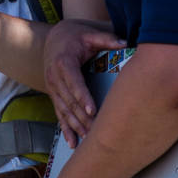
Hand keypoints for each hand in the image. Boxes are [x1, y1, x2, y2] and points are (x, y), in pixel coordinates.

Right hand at [43, 19, 125, 143]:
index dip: (82, 97)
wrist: (55, 38)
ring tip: (88, 138)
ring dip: (75, 126)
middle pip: (69, 101)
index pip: (74, 82)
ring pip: (64, 110)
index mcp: (64, 62)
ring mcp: (52, 88)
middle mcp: (55, 77)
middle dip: (82, 117)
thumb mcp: (90, 35)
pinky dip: (65, 129)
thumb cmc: (75, 36)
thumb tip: (125, 42)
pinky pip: (59, 114)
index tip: (92, 111)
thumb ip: (106, 39)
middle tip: (96, 131)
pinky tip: (72, 143)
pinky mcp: (54, 95)